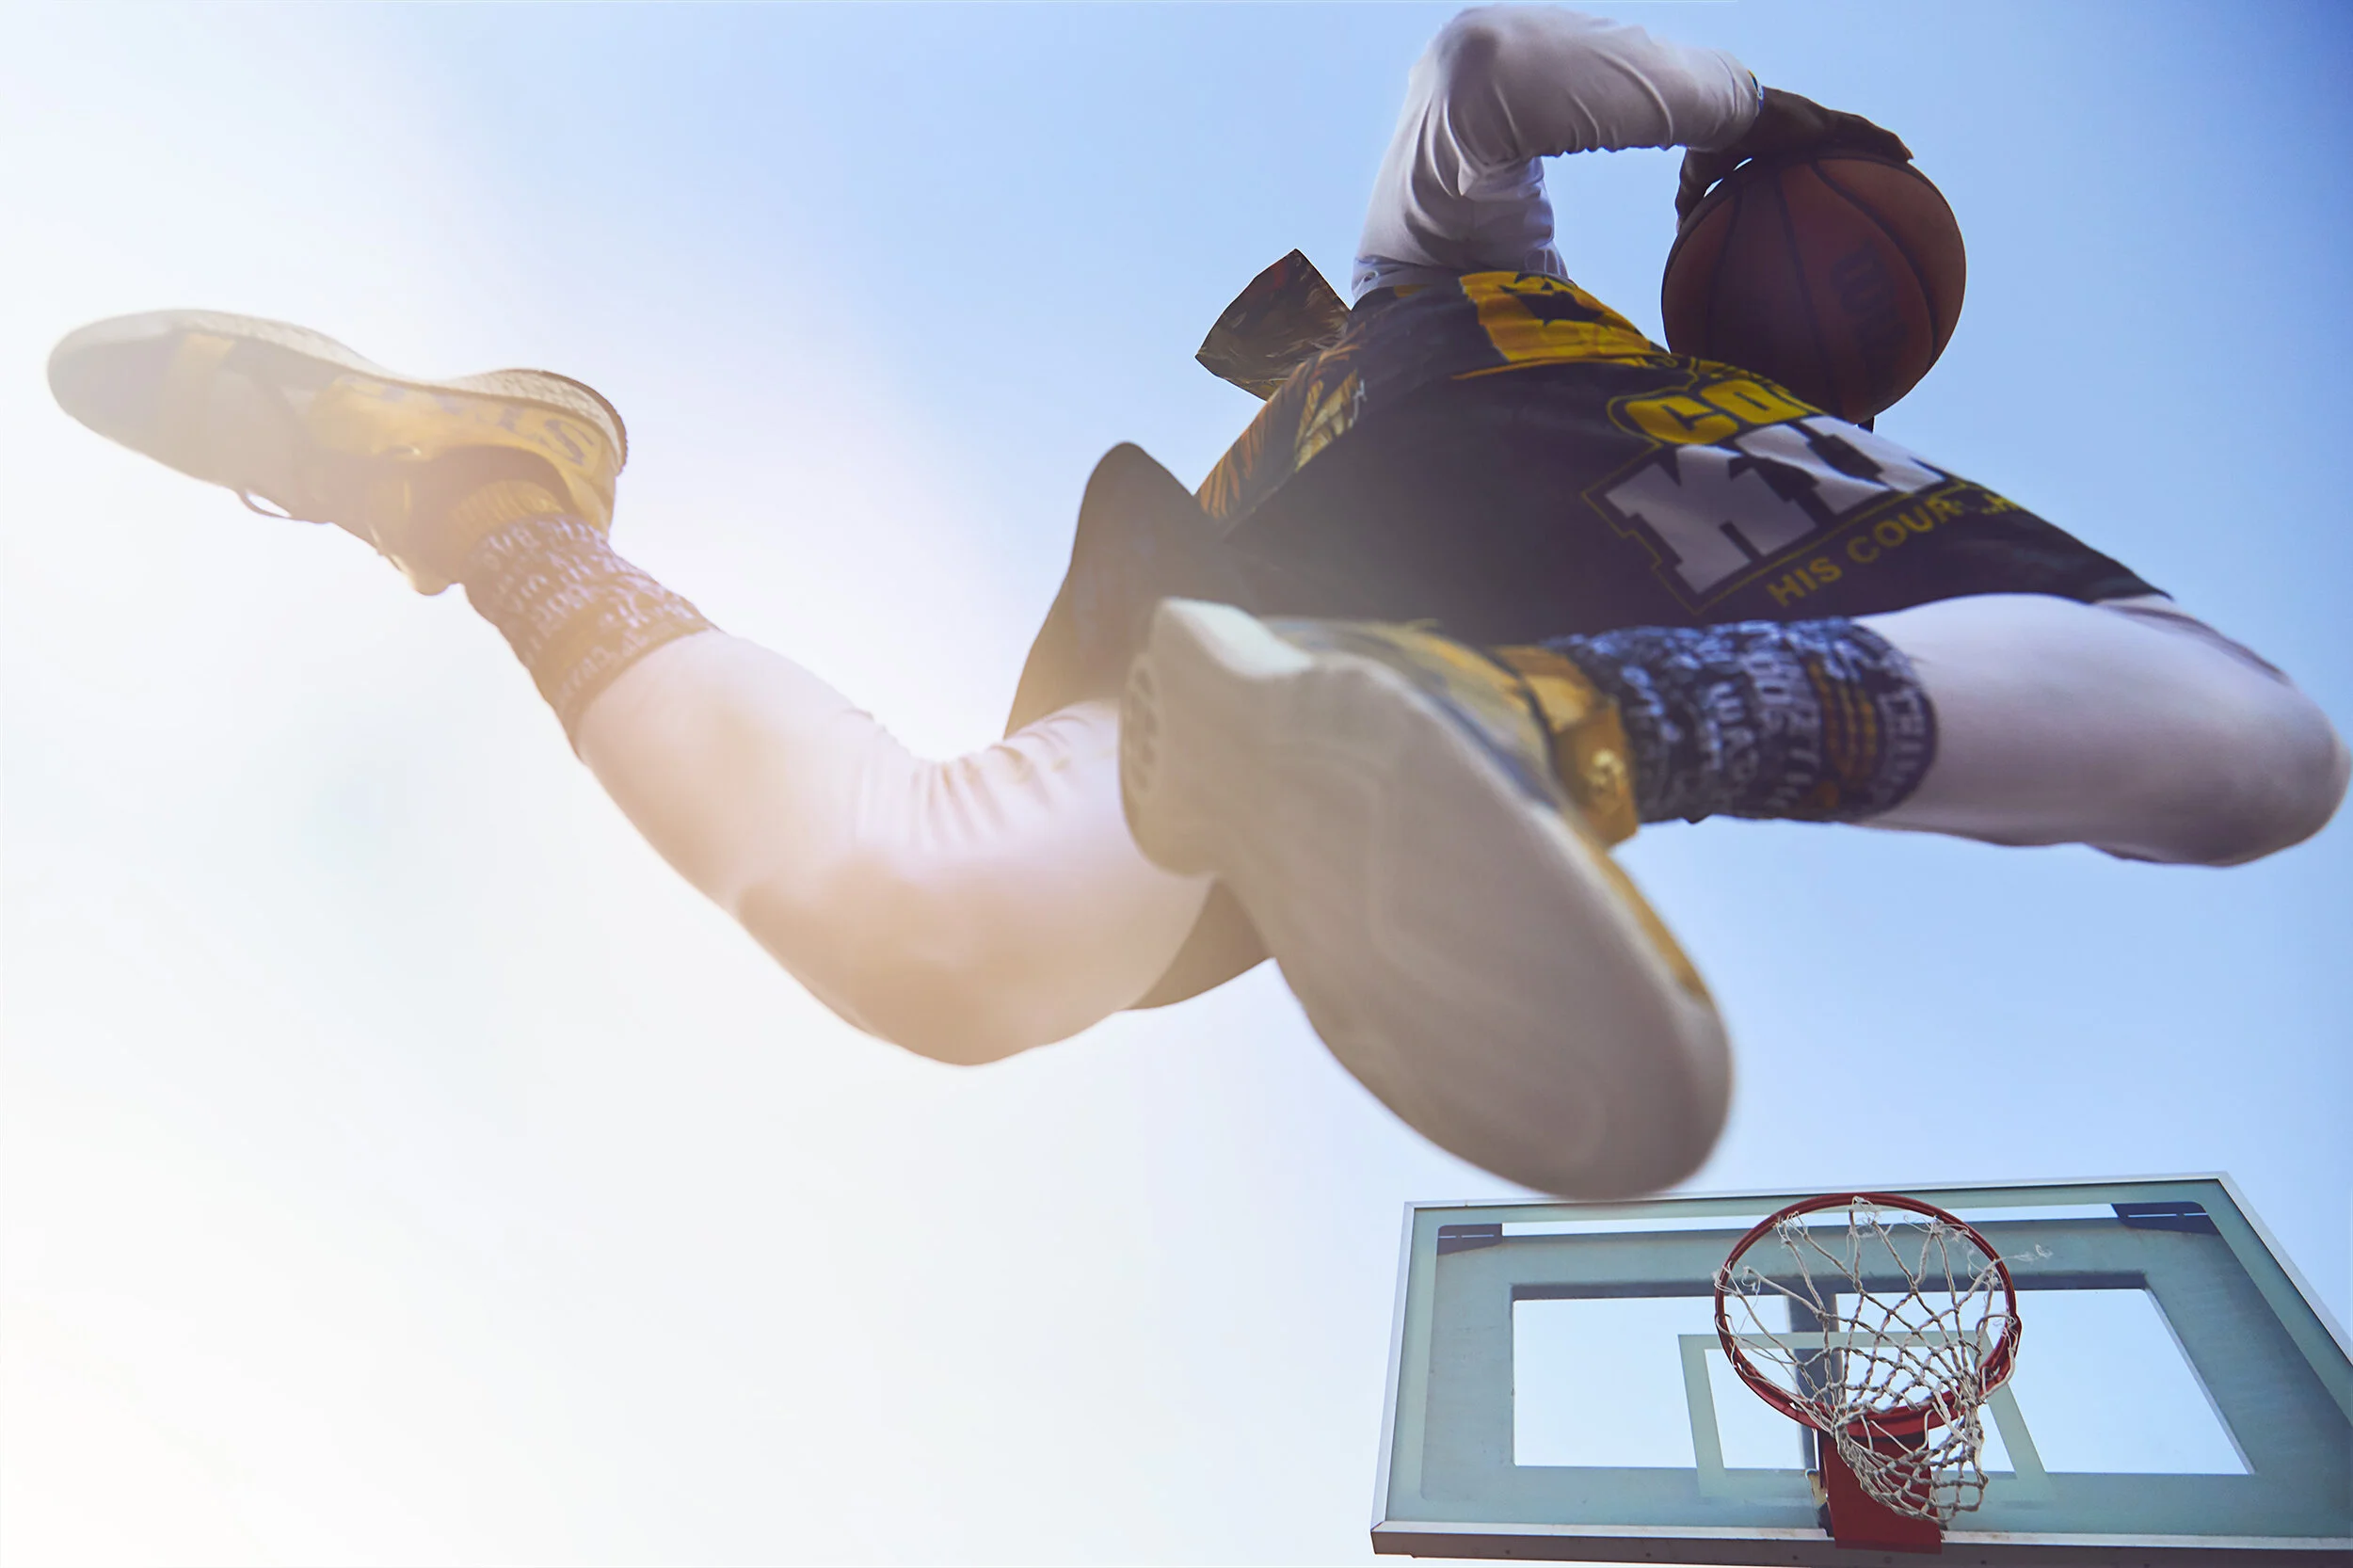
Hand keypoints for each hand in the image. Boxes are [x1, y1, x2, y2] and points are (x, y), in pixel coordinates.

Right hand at [1675, 87, 1913, 224]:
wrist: (1720, 119)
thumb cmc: (1708, 146)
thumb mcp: (1697, 182)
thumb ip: (1693, 204)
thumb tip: (1681, 231)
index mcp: (1773, 142)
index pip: (1799, 151)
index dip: (1813, 159)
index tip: (1824, 171)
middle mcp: (1799, 130)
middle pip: (1834, 141)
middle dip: (1854, 152)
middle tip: (1871, 168)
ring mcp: (1814, 122)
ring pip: (1855, 134)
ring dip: (1879, 145)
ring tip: (1904, 158)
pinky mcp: (1823, 121)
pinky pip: (1863, 132)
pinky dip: (1885, 142)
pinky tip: (1908, 155)